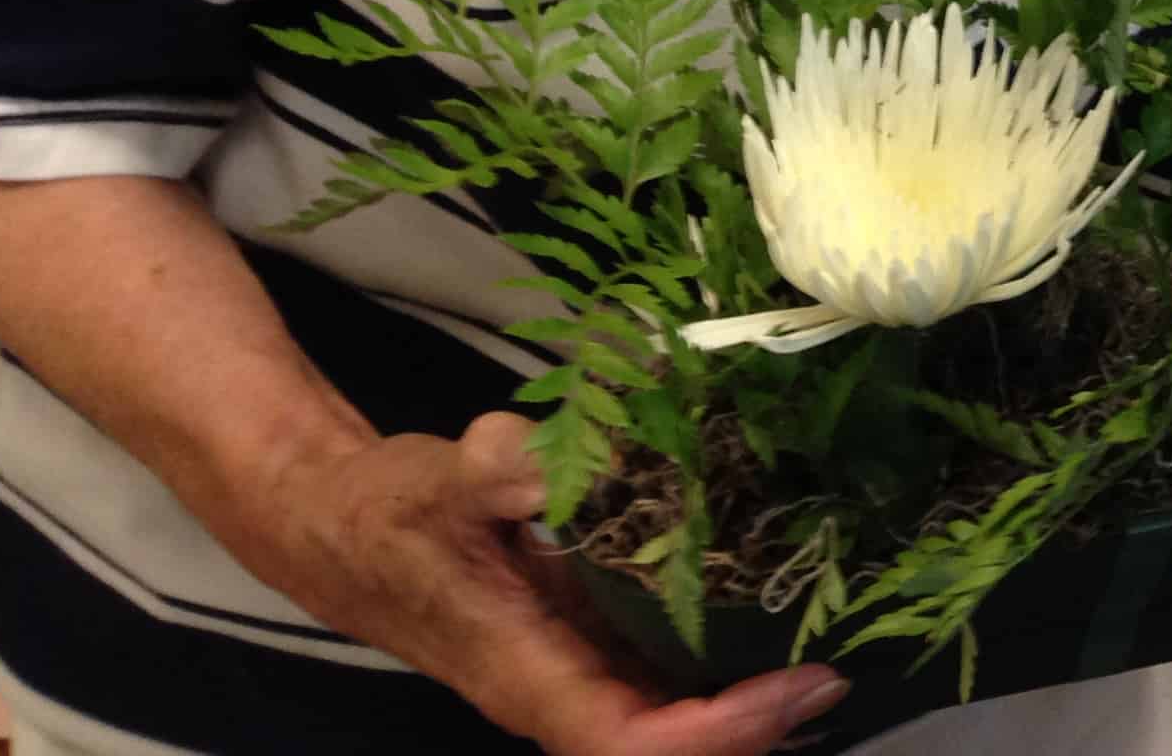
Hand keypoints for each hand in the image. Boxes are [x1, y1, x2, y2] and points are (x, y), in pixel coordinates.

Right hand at [240, 409, 845, 754]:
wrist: (337, 523)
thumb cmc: (388, 512)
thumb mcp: (446, 477)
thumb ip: (507, 466)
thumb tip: (576, 446)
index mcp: (526, 674)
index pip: (629, 743)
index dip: (714, 733)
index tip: (791, 688)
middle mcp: (560, 688)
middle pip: (666, 746)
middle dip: (754, 726)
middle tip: (834, 671)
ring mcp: (578, 668)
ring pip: (669, 717)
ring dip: (746, 700)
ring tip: (828, 648)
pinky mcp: (588, 637)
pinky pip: (661, 670)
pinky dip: (721, 660)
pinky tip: (779, 611)